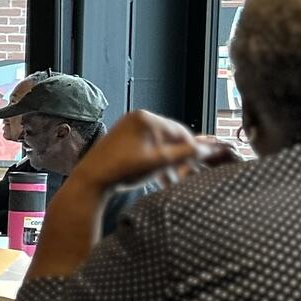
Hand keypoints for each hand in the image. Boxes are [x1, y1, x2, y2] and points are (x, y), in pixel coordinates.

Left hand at [70, 109, 234, 191]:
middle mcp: (136, 119)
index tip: (202, 162)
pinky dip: (155, 161)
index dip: (193, 148)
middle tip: (188, 173)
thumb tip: (210, 149)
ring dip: (168, 162)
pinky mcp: (121, 141)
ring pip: (158, 145)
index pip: (180, 131)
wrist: (90, 181)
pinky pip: (145, 149)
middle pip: (169, 138)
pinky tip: (160, 176)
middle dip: (180, 157)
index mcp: (146, 119)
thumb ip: (187, 153)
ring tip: (174, 179)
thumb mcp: (161, 161)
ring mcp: (127, 129)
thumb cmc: (123, 169)